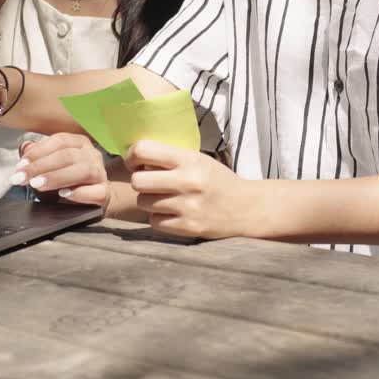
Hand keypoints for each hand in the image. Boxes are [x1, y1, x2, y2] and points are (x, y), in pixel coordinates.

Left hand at [10, 134, 110, 209]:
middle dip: (41, 166)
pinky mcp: (104, 192)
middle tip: (22, 178)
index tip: (20, 166)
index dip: (38, 152)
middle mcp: (92, 155)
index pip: (59, 141)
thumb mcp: (50, 166)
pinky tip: (64, 195)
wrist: (94, 197)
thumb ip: (38, 157)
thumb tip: (26, 148)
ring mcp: (101, 173)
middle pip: (67, 156)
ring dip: (57, 177)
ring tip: (37, 185)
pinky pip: (96, 191)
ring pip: (82, 170)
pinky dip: (80, 193)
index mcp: (79, 143)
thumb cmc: (68, 180)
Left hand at [125, 141, 244, 238]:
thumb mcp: (197, 159)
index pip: (143, 150)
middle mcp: (187, 181)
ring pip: (143, 202)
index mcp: (189, 159)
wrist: (246, 207)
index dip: (132, 156)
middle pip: (137, 181)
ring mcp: (188, 206)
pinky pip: (154, 221)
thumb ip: (170, 157)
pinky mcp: (188, 227)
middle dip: (139, 181)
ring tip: (163, 198)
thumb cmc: (215, 180)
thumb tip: (133, 155)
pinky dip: (159, 218)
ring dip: (148, 200)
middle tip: (148, 182)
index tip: (134, 162)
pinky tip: (171, 212)